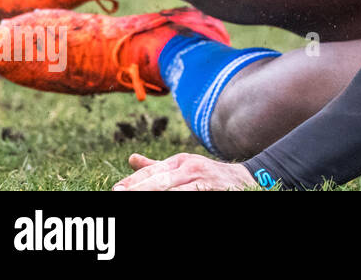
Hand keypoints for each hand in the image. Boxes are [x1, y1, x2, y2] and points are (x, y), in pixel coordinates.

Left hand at [112, 152, 255, 190]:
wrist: (244, 178)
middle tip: (120, 194)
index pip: (152, 171)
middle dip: (139, 189)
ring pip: (173, 189)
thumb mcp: (183, 166)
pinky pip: (190, 194)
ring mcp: (201, 180)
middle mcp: (189, 168)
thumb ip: (156, 166)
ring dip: (155, 194)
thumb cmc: (207, 175)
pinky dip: (177, 197)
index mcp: (180, 161)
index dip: (133, 181)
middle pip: (160, 180)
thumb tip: (130, 159)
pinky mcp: (210, 190)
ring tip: (138, 198)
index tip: (116, 190)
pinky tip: (164, 200)